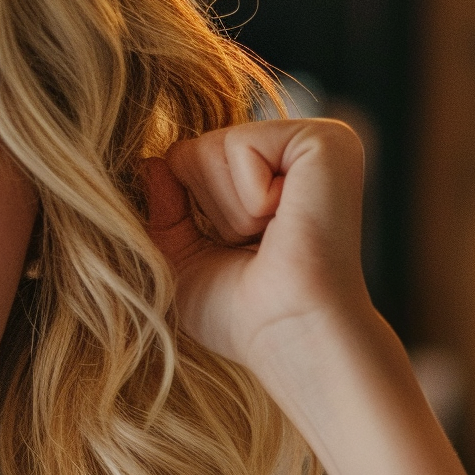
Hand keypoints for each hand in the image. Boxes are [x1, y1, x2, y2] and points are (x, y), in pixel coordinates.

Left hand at [140, 117, 369, 379]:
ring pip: (211, 147)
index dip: (192, 215)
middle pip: (195, 150)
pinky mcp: (325, 138)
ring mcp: (317, 138)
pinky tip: (285, 222)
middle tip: (256, 247)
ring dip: (228, 211)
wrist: (288, 336)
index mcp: (274, 173)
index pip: (188, 160)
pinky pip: (240, 144)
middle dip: (209, 210)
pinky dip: (248, 197)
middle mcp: (299, 150)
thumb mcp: (181, 262)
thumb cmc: (240, 315)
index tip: (236, 253)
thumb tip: (148, 163)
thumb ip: (162, 211)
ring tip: (273, 238)